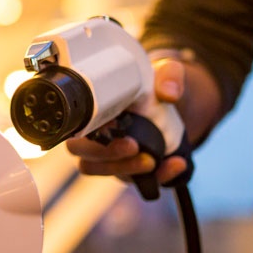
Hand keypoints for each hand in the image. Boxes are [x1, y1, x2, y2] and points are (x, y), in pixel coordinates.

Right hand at [65, 58, 190, 184]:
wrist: (174, 105)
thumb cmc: (155, 84)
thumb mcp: (165, 72)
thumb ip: (169, 75)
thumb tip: (169, 93)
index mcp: (94, 110)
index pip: (76, 126)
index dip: (86, 131)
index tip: (111, 124)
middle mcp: (96, 135)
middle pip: (84, 155)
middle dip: (105, 155)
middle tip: (133, 146)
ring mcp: (111, 155)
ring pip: (104, 171)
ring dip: (126, 169)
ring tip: (153, 161)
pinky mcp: (131, 169)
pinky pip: (138, 181)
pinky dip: (159, 176)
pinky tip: (176, 164)